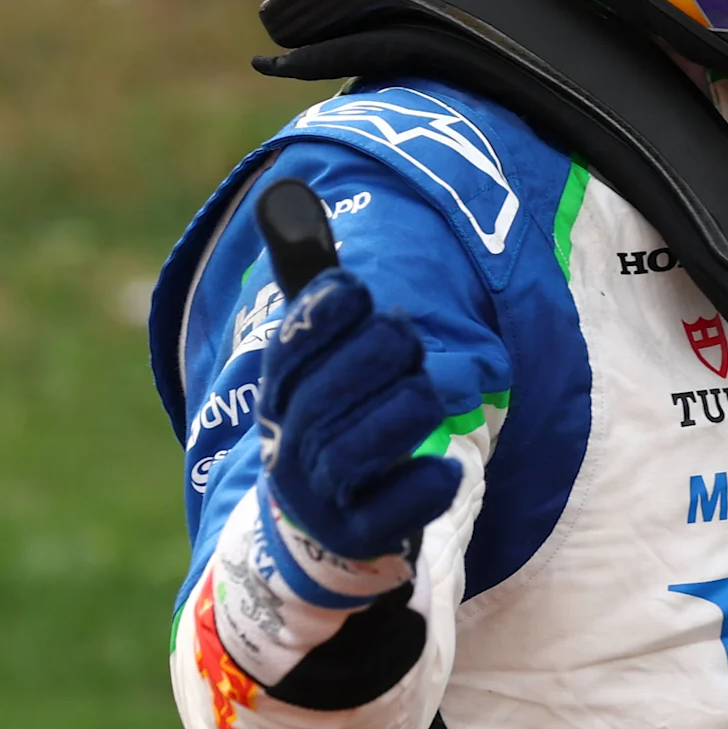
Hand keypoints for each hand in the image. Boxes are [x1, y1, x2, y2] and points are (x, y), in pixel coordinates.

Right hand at [258, 267, 473, 564]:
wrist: (320, 529)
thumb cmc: (333, 420)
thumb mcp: (319, 357)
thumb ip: (316, 284)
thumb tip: (285, 192)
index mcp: (279, 396)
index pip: (287, 355)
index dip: (317, 319)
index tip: (354, 288)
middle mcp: (290, 447)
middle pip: (322, 400)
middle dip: (369, 357)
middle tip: (404, 332)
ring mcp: (322, 497)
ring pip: (352, 453)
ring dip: (398, 412)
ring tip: (427, 390)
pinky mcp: (359, 536)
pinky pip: (388, 515)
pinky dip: (421, 488)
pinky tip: (448, 466)